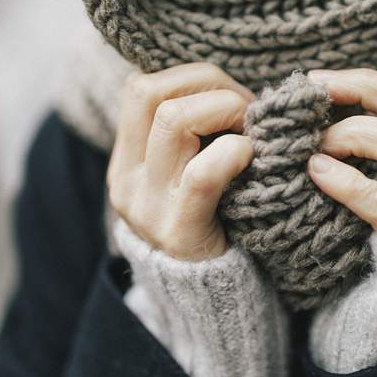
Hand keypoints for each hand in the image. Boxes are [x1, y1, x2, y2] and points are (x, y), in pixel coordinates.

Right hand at [107, 63, 254, 260]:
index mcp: (126, 159)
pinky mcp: (178, 230)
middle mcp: (127, 178)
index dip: (191, 78)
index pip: (140, 87)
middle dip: (210, 86)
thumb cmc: (212, 220)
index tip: (229, 96)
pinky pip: (202, 172)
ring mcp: (148, 205)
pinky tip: (250, 159)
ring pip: (172, 120)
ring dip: (225, 111)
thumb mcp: (185, 173)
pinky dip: (233, 152)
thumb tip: (231, 84)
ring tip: (249, 134)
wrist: (208, 298)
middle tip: (246, 110)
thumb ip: (193, 135)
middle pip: (151, 93)